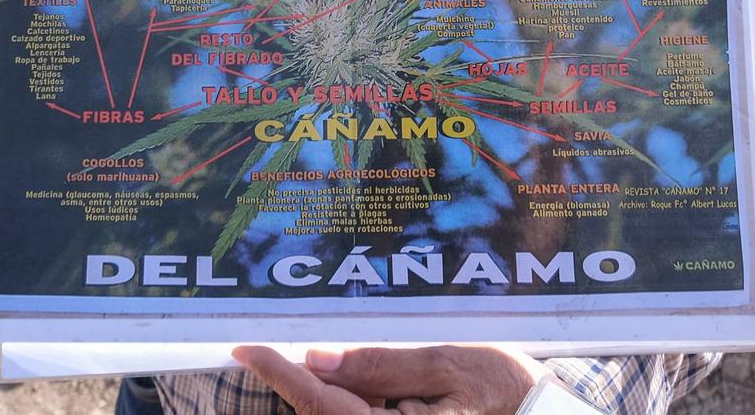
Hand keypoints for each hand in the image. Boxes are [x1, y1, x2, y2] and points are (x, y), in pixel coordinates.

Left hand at [232, 344, 546, 414]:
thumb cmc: (510, 394)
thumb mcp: (450, 366)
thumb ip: (383, 366)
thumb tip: (319, 359)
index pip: (321, 405)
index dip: (281, 374)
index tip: (244, 347)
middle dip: (302, 387)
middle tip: (285, 352)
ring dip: (331, 399)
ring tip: (347, 372)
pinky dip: (356, 407)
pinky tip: (370, 390)